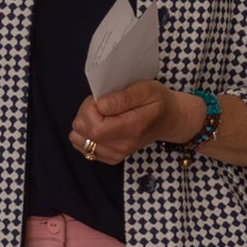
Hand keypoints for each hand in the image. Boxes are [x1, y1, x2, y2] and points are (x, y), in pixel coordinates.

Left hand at [66, 79, 183, 166]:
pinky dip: (86, 134)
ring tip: (101, 114)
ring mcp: (115, 154)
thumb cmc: (157, 101)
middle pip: (82, 131)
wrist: (167, 120)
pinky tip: (100, 125)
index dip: (90, 107)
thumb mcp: (145, 89)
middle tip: (102, 103)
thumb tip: (100, 105)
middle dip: (85, 112)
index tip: (102, 98)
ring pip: (78, 139)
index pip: (94, 126)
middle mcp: (121, 146)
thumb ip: (122, 98)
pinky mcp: (109, 157)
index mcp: (131, 128)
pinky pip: (82, 147)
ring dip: (84, 123)